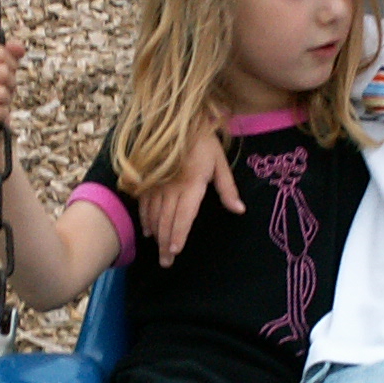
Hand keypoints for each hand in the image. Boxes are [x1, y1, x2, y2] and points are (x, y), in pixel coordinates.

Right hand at [0, 40, 24, 136]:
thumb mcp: (6, 69)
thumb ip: (11, 54)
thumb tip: (19, 47)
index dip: (10, 63)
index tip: (7, 71)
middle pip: (2, 71)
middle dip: (10, 82)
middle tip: (3, 89)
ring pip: (2, 92)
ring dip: (7, 99)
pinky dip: (3, 114)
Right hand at [139, 126, 241, 265]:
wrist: (178, 119)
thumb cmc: (203, 141)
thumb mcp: (220, 162)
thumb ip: (227, 188)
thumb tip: (239, 210)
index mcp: (191, 184)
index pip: (184, 216)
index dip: (179, 235)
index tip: (175, 251)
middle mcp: (171, 187)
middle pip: (167, 221)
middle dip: (166, 244)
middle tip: (166, 263)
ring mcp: (157, 183)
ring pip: (154, 214)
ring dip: (156, 235)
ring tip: (159, 252)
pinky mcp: (149, 178)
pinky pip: (144, 203)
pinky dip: (145, 218)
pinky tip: (147, 231)